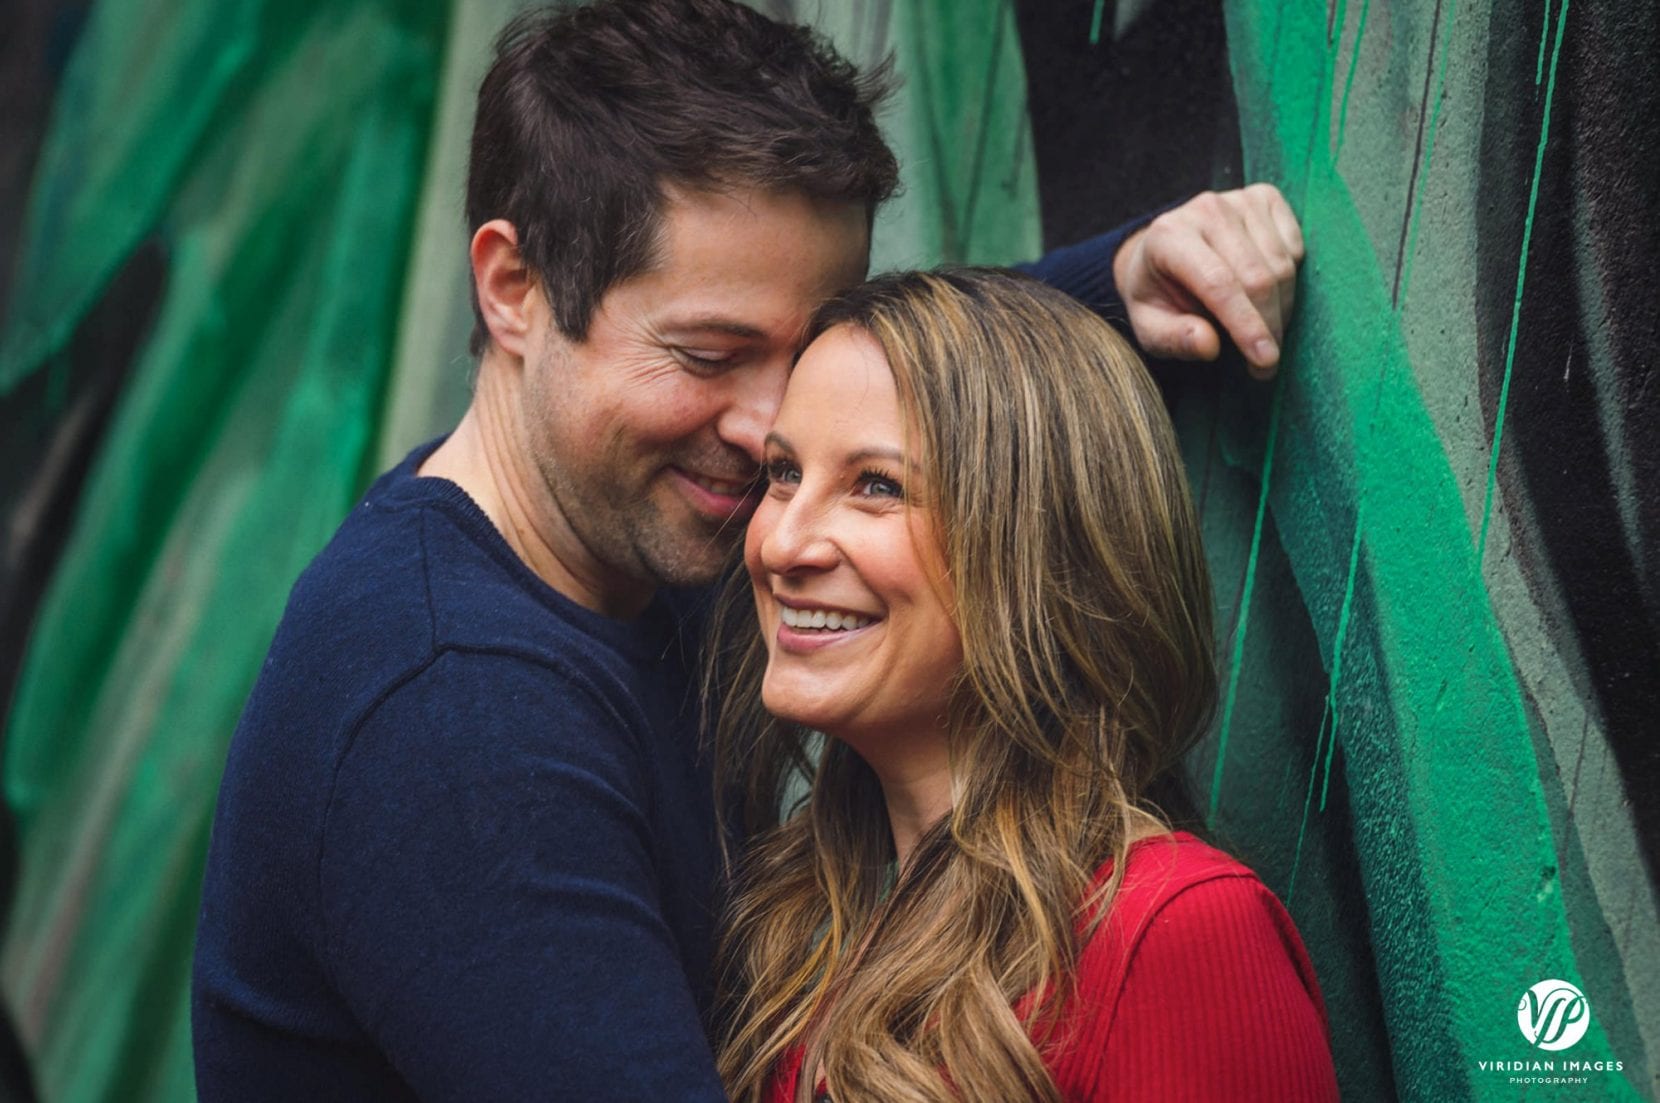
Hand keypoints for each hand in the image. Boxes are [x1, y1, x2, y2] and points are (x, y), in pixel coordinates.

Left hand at [1112, 184, 1304, 379]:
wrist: (1163, 252)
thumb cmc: (1158, 296)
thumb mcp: (1150, 327)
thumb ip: (1174, 339)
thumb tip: (1209, 345)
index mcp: (1168, 236)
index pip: (1219, 283)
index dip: (1246, 325)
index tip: (1265, 361)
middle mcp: (1206, 209)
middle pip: (1257, 277)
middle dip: (1268, 327)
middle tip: (1264, 363)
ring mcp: (1238, 199)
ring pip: (1282, 266)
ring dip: (1281, 310)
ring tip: (1260, 331)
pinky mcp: (1265, 197)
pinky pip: (1296, 248)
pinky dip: (1289, 281)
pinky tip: (1265, 292)